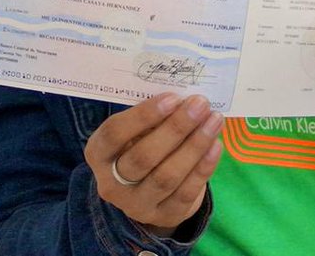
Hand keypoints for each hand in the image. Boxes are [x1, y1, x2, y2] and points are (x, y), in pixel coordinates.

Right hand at [84, 93, 223, 231]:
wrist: (149, 191)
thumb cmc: (142, 145)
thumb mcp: (137, 131)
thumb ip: (153, 116)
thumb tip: (184, 100)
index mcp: (99, 154)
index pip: (114, 134)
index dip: (143, 115)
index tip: (173, 98)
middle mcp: (111, 184)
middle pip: (143, 157)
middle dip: (176, 128)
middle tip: (200, 105)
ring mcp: (136, 205)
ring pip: (166, 177)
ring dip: (194, 146)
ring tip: (214, 121)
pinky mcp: (164, 216)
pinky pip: (185, 193)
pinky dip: (204, 167)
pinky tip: (216, 145)